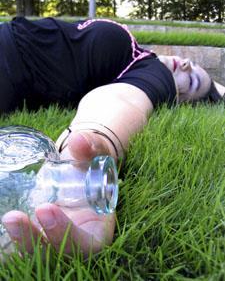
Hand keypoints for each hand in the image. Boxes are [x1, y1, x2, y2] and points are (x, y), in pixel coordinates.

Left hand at [2, 131, 115, 255]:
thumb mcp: (96, 153)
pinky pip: (27, 242)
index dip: (66, 233)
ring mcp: (56, 237)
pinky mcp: (41, 232)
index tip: (46, 208)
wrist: (78, 167)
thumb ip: (91, 146)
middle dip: (33, 241)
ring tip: (8, 217)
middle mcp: (77, 239)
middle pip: (56, 254)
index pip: (87, 243)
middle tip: (14, 217)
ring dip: (20, 240)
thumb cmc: (91, 164)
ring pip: (38, 252)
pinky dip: (15, 236)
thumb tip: (78, 140)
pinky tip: (6, 219)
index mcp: (97, 228)